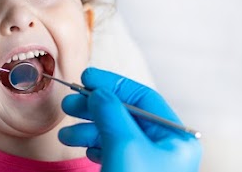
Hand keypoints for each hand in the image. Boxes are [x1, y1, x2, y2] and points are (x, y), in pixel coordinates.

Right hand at [58, 68, 201, 171]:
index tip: (87, 77)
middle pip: (125, 114)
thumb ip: (110, 111)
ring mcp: (148, 163)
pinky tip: (84, 149)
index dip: (112, 84)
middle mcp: (164, 147)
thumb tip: (97, 91)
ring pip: (115, 133)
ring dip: (88, 129)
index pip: (141, 97)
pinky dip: (95, 146)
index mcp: (174, 137)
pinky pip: (113, 151)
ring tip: (67, 132)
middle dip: (94, 107)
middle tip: (70, 102)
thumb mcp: (124, 145)